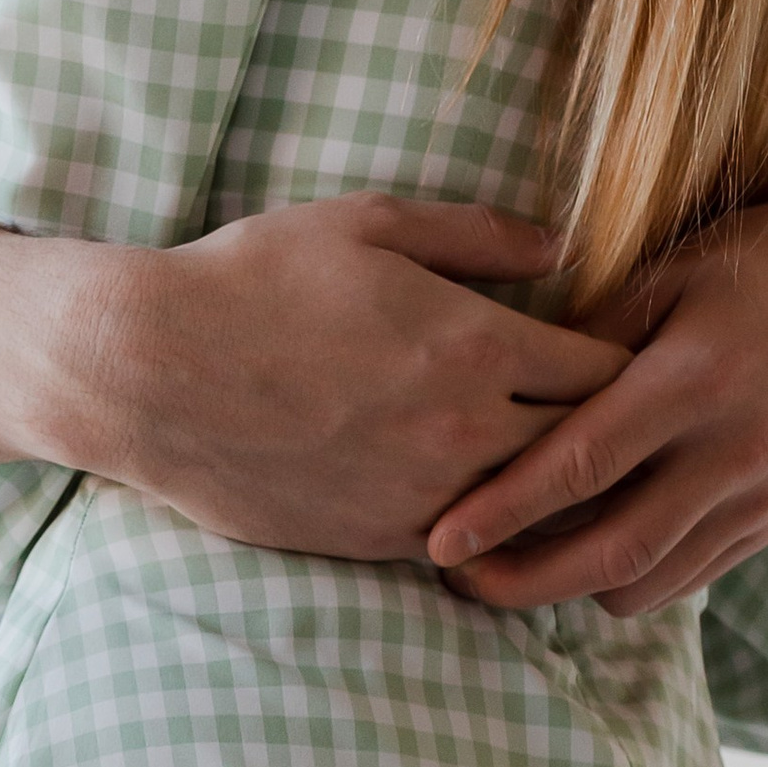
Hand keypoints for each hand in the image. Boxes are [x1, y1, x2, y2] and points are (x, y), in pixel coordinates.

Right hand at [0, 194, 628, 559]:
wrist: (148, 373)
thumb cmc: (252, 280)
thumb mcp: (369, 222)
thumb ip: (477, 234)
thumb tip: (560, 246)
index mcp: (478, 346)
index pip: (606, 373)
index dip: (619, 363)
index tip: (605, 352)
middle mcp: (462, 433)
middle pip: (582, 453)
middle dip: (595, 434)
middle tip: (586, 417)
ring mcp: (416, 497)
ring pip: (526, 512)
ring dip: (539, 490)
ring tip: (536, 464)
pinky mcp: (368, 541)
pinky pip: (459, 545)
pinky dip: (477, 524)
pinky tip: (468, 497)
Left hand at [426, 214, 767, 609]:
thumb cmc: (759, 266)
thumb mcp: (678, 273)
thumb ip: (596, 338)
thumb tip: (509, 392)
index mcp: (696, 381)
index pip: (582, 466)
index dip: (504, 512)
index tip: (441, 541)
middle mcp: (732, 450)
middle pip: (610, 551)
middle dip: (523, 581)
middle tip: (459, 579)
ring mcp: (759, 494)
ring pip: (646, 581)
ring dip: (569, 589)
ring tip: (512, 569)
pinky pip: (685, 579)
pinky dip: (625, 583)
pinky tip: (585, 557)